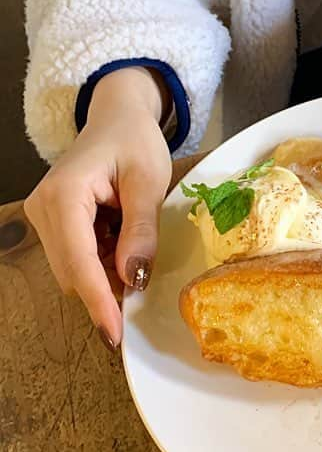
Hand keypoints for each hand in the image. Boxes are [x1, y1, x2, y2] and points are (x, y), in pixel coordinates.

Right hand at [23, 68, 171, 348]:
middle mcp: (43, 209)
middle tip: (146, 288)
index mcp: (65, 195)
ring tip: (137, 247)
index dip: (98, 300)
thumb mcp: (149, 181)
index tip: (115, 333)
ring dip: (107, 272)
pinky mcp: (53, 222)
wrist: (118, 117)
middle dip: (107, 288)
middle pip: (73, 271)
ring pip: (75, 268)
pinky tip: (123, 240)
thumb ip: (141, 229)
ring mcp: (44, 217)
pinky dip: (104, 259)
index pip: (78, 262)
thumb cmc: (135, 141)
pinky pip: (78, 256)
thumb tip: (134, 278)